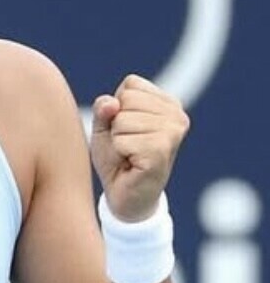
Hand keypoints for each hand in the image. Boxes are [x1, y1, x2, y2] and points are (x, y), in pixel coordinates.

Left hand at [90, 74, 189, 221]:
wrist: (126, 197)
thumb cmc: (118, 158)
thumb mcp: (105, 127)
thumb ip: (104, 109)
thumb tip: (113, 104)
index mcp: (168, 103)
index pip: (131, 84)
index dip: (117, 108)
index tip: (128, 130)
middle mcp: (177, 115)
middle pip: (125, 100)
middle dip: (116, 125)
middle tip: (127, 146)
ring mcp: (173, 133)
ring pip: (121, 120)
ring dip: (117, 141)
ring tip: (130, 155)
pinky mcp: (162, 151)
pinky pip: (122, 140)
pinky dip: (119, 153)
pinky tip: (132, 164)